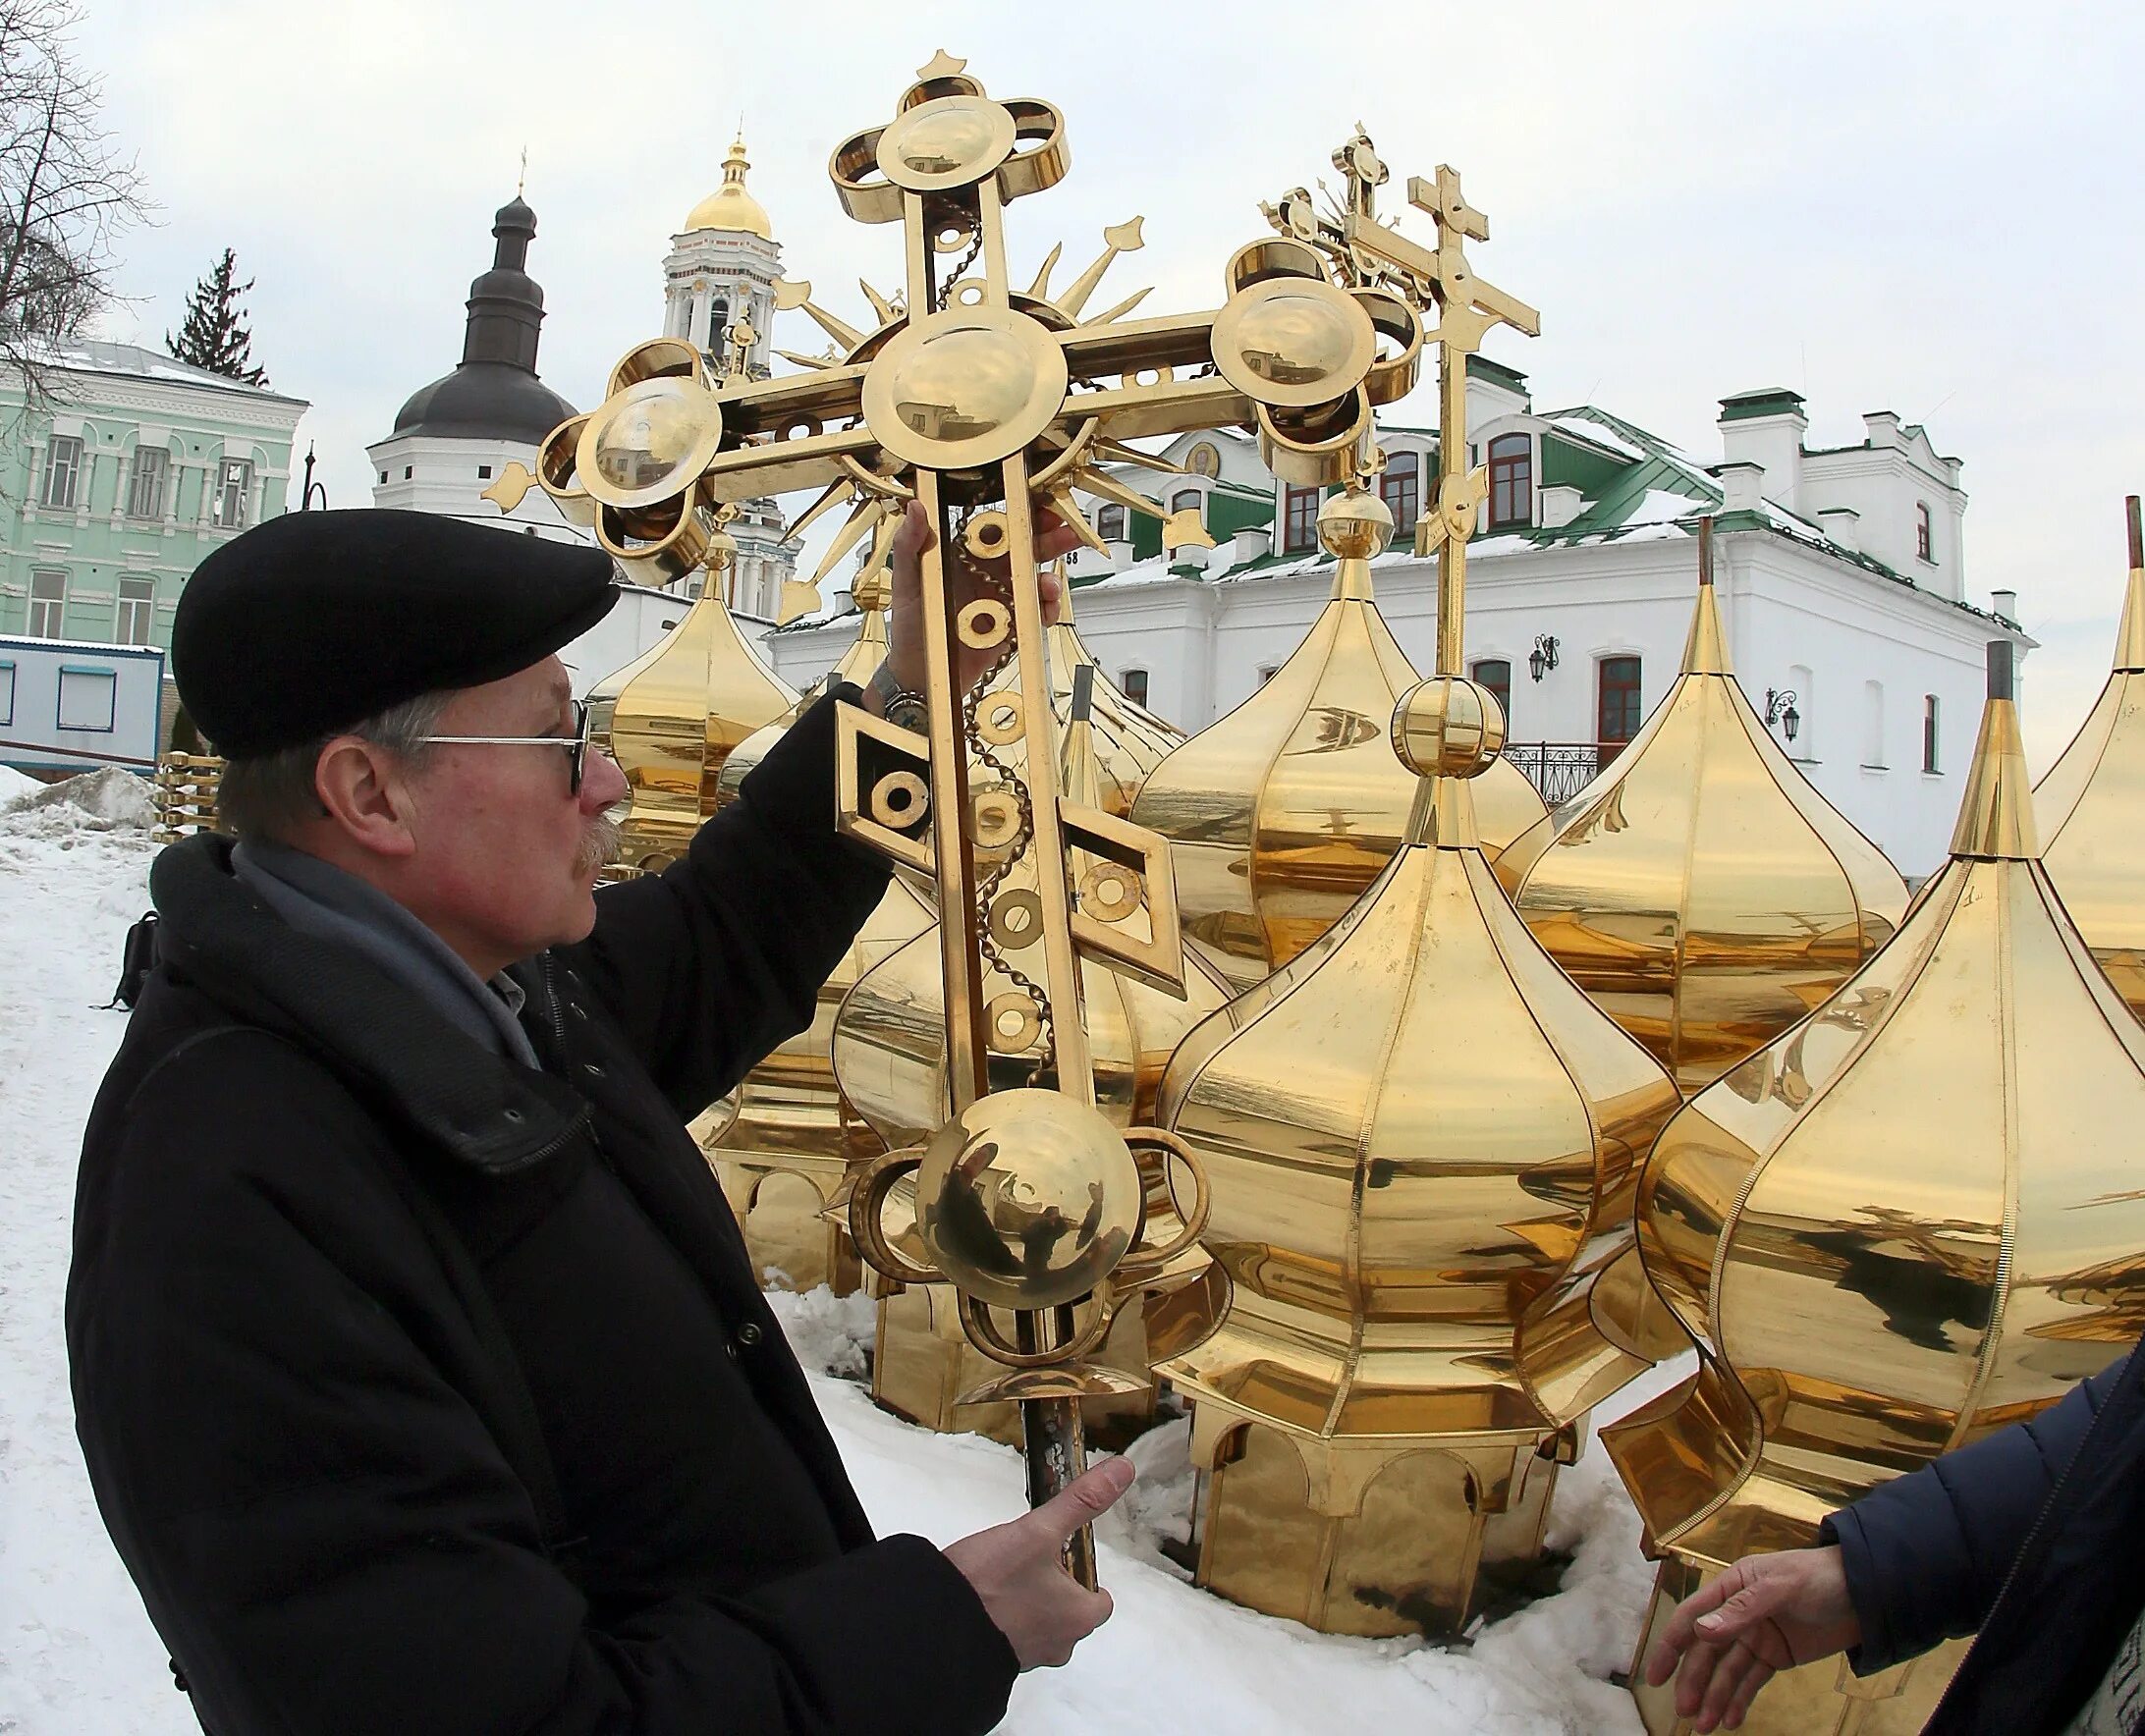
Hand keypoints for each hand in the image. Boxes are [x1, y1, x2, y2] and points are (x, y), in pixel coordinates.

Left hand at [882, 498, 1079, 699]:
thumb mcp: (905, 580)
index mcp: (965, 554)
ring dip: (1049, 580)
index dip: (1020, 512)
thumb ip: (909, 543)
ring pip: (1035, 581)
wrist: (919, 675)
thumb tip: (916, 508)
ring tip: (1050, 586)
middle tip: (1068, 532)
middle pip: (1025, 549)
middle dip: (1050, 539)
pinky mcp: (1010, 626)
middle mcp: (987, 573)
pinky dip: (1046, 611)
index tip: (1038, 504)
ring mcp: (1001, 599)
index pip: (998, 526)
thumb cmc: (908, 626)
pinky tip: (1045, 610)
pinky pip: (1035, 614)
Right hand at [942, 1455, 1131, 1669]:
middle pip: (1071, 1610)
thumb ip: (1080, 1501)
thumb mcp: (1038, 1531)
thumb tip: (1121, 1470)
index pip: (1100, 1598)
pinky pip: (1013, 1634)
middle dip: (1054, 1585)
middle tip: (1027, 1558)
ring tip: (1004, 1573)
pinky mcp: (999, 1658)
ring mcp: (1029, 1655)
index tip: (1061, 1553)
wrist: (935, 1624)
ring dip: (1029, 1601)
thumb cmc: (990, 1582)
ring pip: (1042, 1622)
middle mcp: (1060, 1644)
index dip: (1084, 1573)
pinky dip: (1007, 1616)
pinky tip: (986, 1594)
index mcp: (1078, 1618)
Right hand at [1644, 1546, 1861, 1732]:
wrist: (1866, 1593)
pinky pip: (1752, 1681)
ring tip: (1705, 1726)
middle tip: (1684, 1712)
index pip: (1692, 1616)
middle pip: (1707, 1651)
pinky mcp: (1776, 1656)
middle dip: (1694, 1681)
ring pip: (1727, 1671)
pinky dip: (1739, 1700)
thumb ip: (1742, 1611)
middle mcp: (1737, 1614)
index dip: (1671, 1644)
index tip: (1656, 1674)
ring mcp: (1756, 1637)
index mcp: (1731, 1587)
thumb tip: (1701, 1632)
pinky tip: (1729, 1720)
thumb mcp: (1780, 1588)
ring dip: (1714, 1696)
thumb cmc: (1818, 1577)